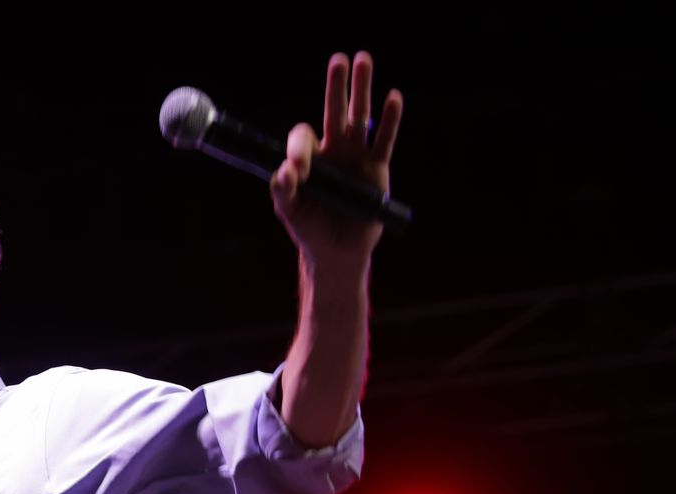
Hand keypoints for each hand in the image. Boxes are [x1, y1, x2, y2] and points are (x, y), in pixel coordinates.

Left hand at [272, 51, 403, 268]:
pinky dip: (389, 119)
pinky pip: (384, 139)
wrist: (337, 251)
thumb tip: (285, 170)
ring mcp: (356, 156)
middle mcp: (332, 150)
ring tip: (364, 60)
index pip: (303, 135)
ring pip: (361, 117)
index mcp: (308, 158)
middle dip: (336, 87)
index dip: (300, 146)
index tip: (299, 169)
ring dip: (362, 90)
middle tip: (339, 60)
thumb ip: (282, 190)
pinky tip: (393, 97)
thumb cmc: (310, 229)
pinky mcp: (377, 168)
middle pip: (334, 111)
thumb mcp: (289, 211)